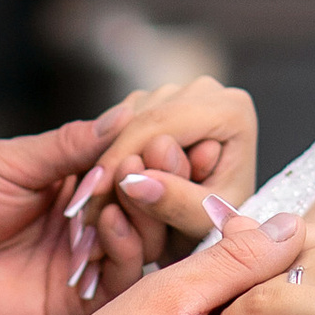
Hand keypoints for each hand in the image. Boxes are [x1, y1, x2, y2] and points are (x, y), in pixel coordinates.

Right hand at [60, 81, 258, 300]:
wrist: (218, 222)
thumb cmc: (218, 223)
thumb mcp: (202, 222)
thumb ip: (174, 202)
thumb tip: (131, 180)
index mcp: (231, 108)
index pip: (161, 123)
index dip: (120, 157)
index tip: (92, 195)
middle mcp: (206, 90)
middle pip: (140, 118)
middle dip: (108, 164)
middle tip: (83, 210)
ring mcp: (179, 92)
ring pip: (124, 120)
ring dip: (105, 163)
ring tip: (94, 209)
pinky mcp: (156, 101)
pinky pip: (118, 124)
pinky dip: (107, 156)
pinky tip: (102, 191)